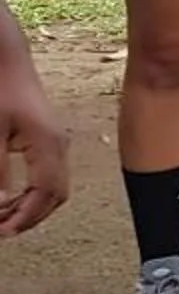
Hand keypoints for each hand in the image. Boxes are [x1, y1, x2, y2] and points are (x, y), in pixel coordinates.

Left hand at [0, 89, 71, 237]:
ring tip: (4, 217)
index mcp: (48, 145)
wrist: (7, 61)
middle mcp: (59, 147)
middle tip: (1, 230)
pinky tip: (12, 198)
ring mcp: (57, 144)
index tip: (2, 232)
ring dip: (32, 207)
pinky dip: (33, 193)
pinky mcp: (49, 141)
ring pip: (55, 188)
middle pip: (56, 195)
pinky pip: (49, 176)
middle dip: (31, 217)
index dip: (25, 217)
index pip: (46, 193)